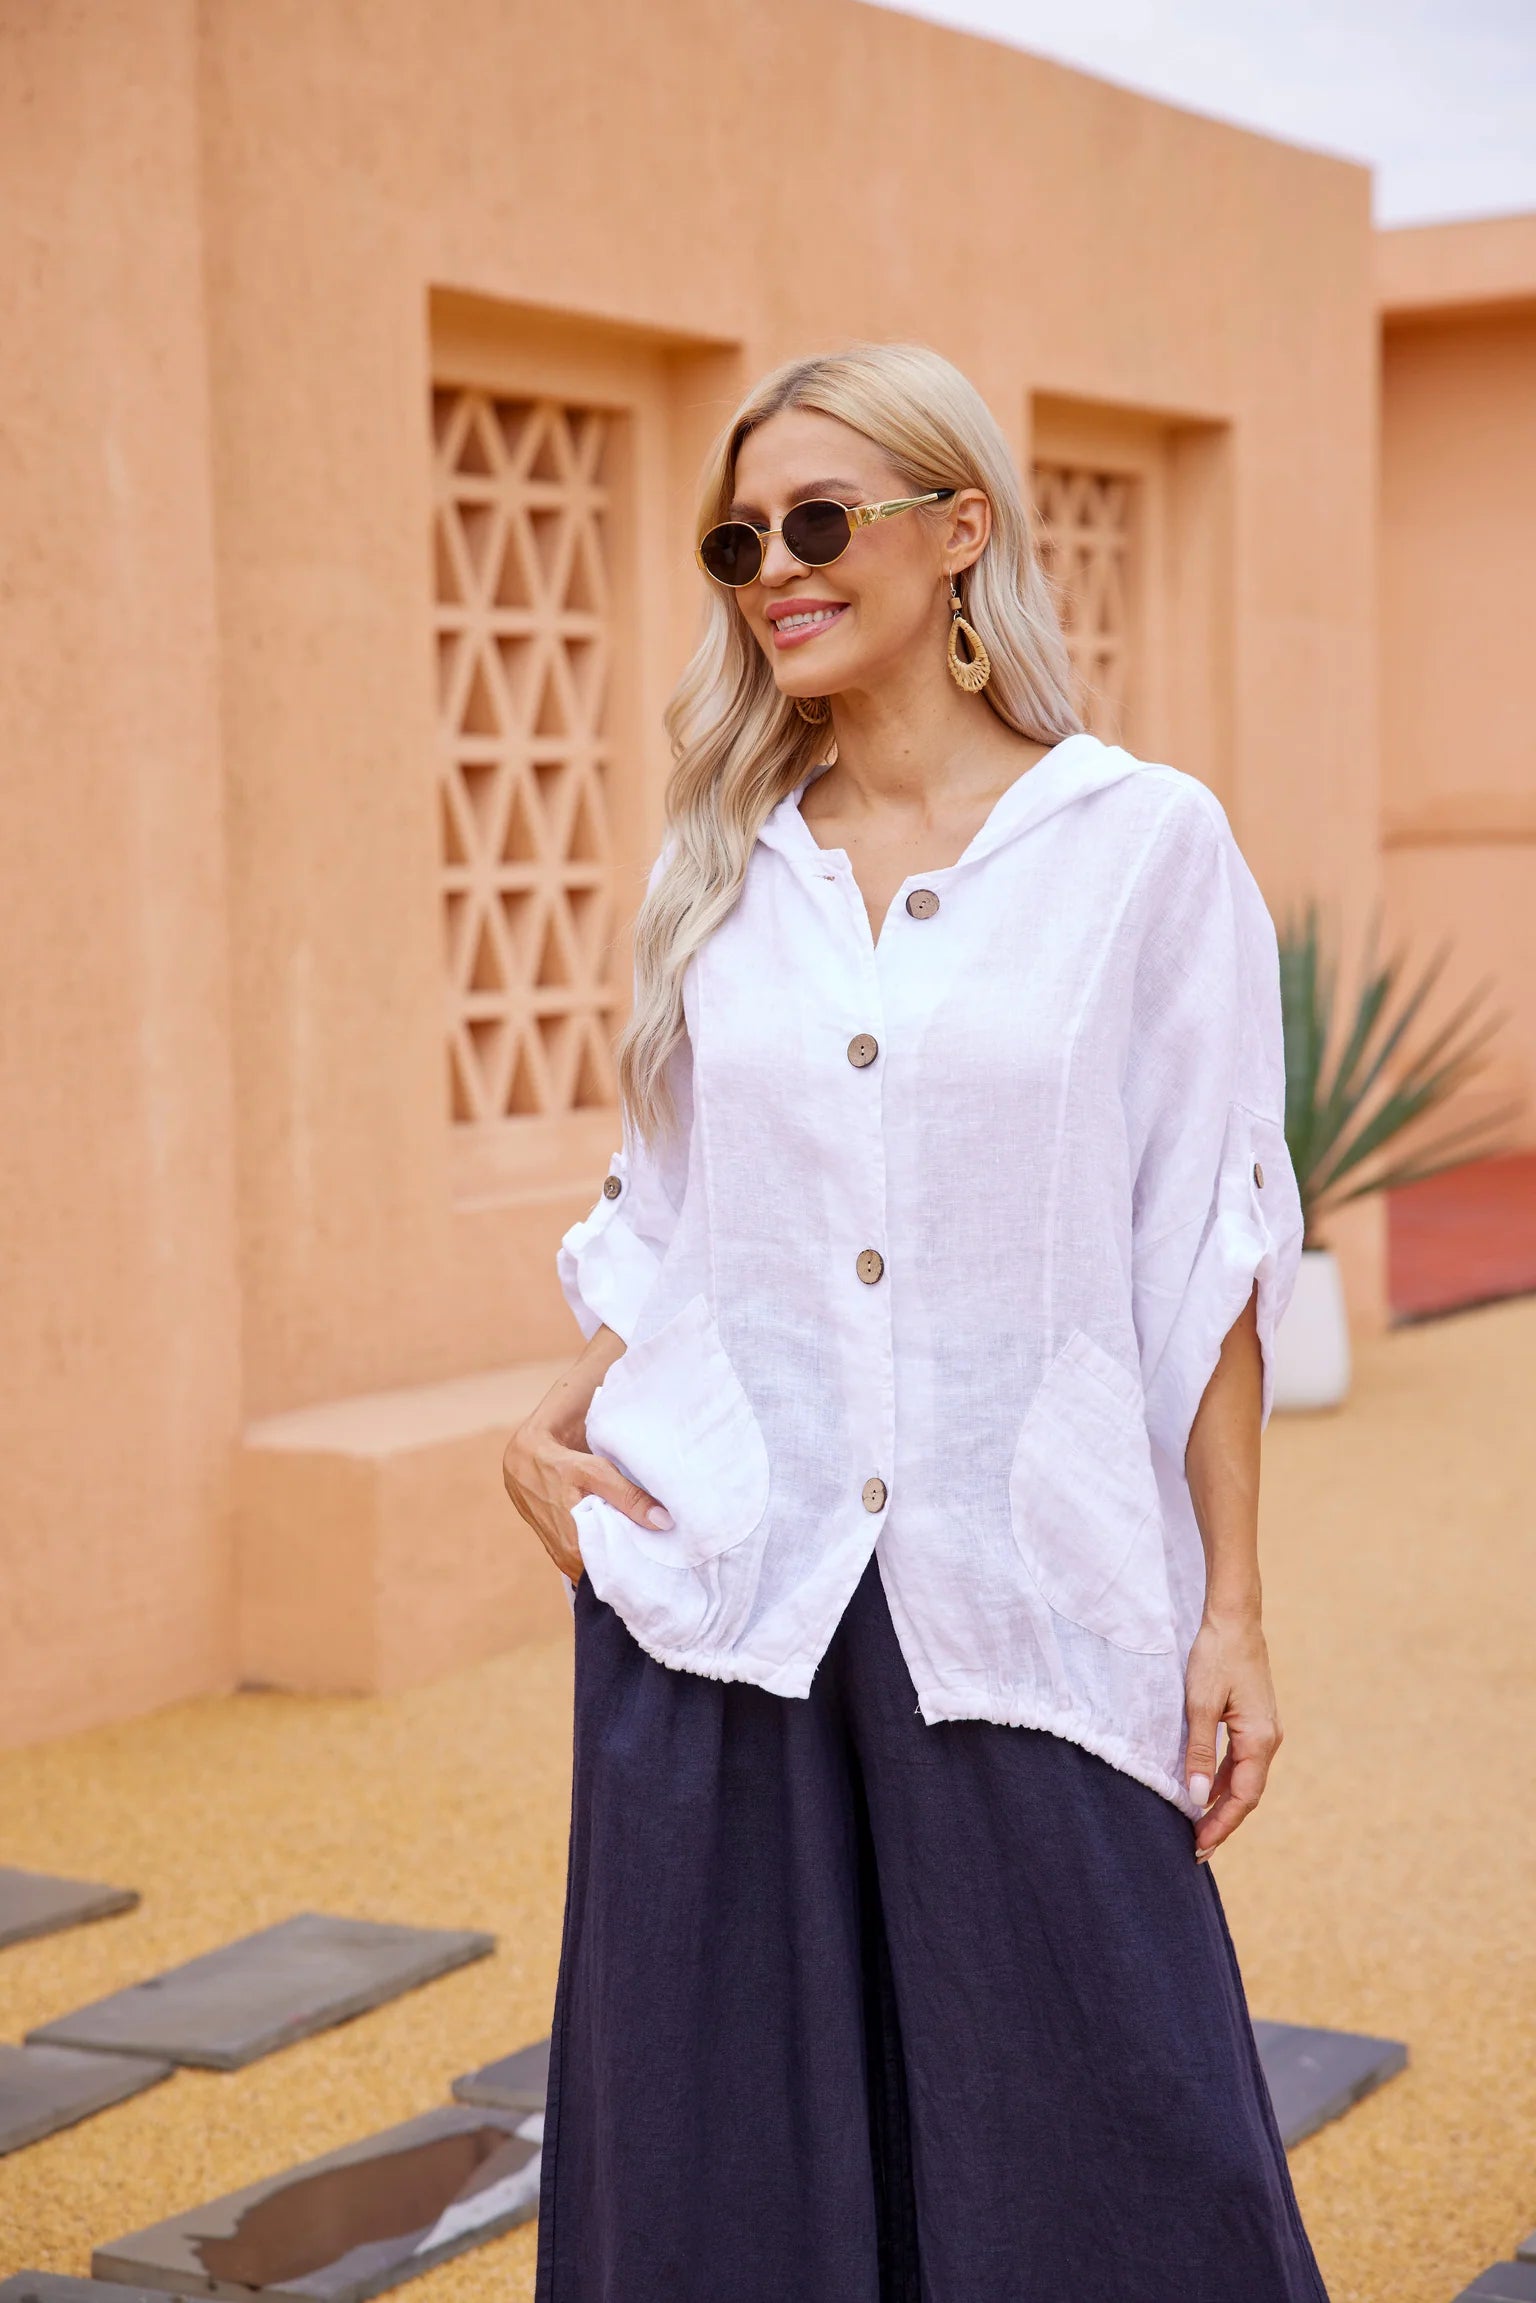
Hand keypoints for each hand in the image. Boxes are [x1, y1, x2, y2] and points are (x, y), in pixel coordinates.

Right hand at [502, 1389, 671, 1583]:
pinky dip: (608, 1549)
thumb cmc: (560, 1466)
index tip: (666, 1560)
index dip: (643, 1567)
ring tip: (647, 1543)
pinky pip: (591, 1558)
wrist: (524, 1461)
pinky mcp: (562, 1550)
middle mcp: (568, 1561)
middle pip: (611, 1572)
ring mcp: (563, 1558)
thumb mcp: (596, 1473)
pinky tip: (624, 1537)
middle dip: (635, 1562)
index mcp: (576, 1550)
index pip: (618, 1576)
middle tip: (662, 1551)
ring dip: (621, 1555)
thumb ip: (630, 1497)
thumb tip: (663, 1522)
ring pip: (601, 1566)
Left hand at [1183, 1611, 1282, 1861]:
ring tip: (1199, 1827)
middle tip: (1197, 1848)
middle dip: (1223, 1822)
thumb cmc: (1216, 1657)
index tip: (1199, 1846)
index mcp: (1259, 1740)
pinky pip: (1242, 1761)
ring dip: (1223, 1804)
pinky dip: (1225, 1780)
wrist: (1235, 1620)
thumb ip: (1199, 1752)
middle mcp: (1269, 1740)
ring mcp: (1264, 1730)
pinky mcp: (1255, 1722)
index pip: (1243, 1797)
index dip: (1221, 1825)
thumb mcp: (1199, 1705)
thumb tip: (1198, 1797)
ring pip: (1245, 1779)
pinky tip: (1207, 1791)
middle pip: (1247, 1794)